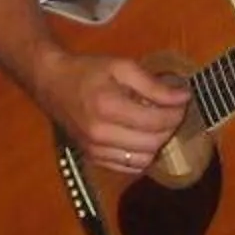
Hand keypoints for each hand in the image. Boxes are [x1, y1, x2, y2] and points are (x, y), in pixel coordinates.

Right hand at [34, 50, 190, 173]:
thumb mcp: (121, 67)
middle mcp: (101, 134)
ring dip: (157, 143)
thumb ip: (153, 84)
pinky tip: (140, 137)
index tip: (182, 100)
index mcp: (108, 107)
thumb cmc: (86, 71)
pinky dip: (141, 155)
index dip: (176, 112)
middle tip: (171, 110)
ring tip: (155, 123)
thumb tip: (183, 97)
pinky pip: (129, 167)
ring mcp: (96, 150)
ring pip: (144, 159)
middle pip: (153, 142)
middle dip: (170, 127)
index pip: (157, 121)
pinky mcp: (93, 159)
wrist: (52, 84)